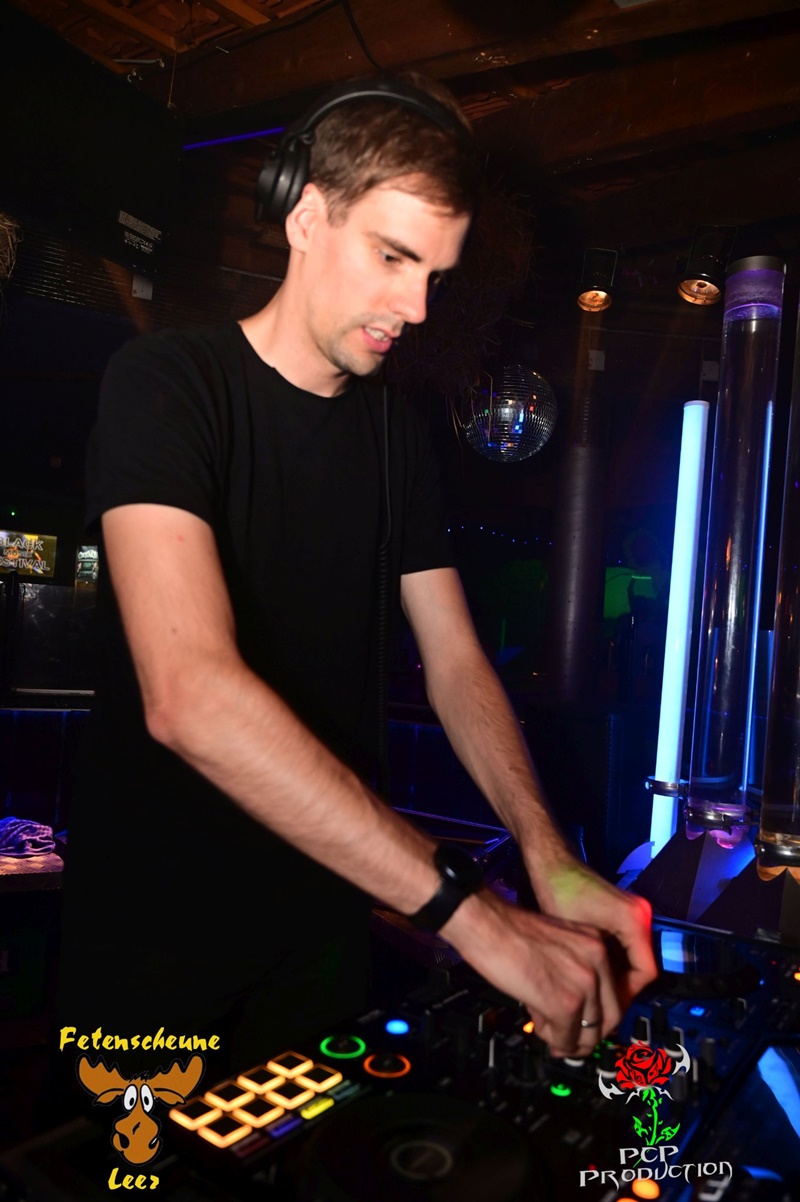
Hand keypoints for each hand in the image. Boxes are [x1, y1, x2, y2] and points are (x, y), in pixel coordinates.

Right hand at [442, 888, 624, 1056]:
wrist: (486, 923)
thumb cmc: (509, 929)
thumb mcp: (555, 944)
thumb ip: (569, 973)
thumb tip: (572, 1012)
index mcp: (595, 943)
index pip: (613, 991)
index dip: (599, 1014)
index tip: (586, 1024)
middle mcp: (597, 961)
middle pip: (611, 1017)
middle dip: (590, 1035)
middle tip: (570, 1040)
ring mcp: (584, 982)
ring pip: (590, 1032)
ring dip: (569, 1040)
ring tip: (549, 1032)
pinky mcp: (564, 1003)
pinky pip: (567, 1037)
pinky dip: (553, 1040)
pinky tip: (537, 1025)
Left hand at [529, 853, 657, 1010]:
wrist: (552, 863)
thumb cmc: (559, 892)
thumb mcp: (577, 937)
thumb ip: (595, 967)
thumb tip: (598, 1000)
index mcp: (634, 920)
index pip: (645, 972)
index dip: (626, 994)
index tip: (606, 1007)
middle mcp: (641, 915)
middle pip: (641, 965)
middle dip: (620, 987)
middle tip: (598, 1005)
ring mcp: (634, 913)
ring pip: (633, 957)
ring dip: (615, 975)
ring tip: (594, 992)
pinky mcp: (623, 913)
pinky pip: (626, 945)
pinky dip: (613, 961)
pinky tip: (593, 972)